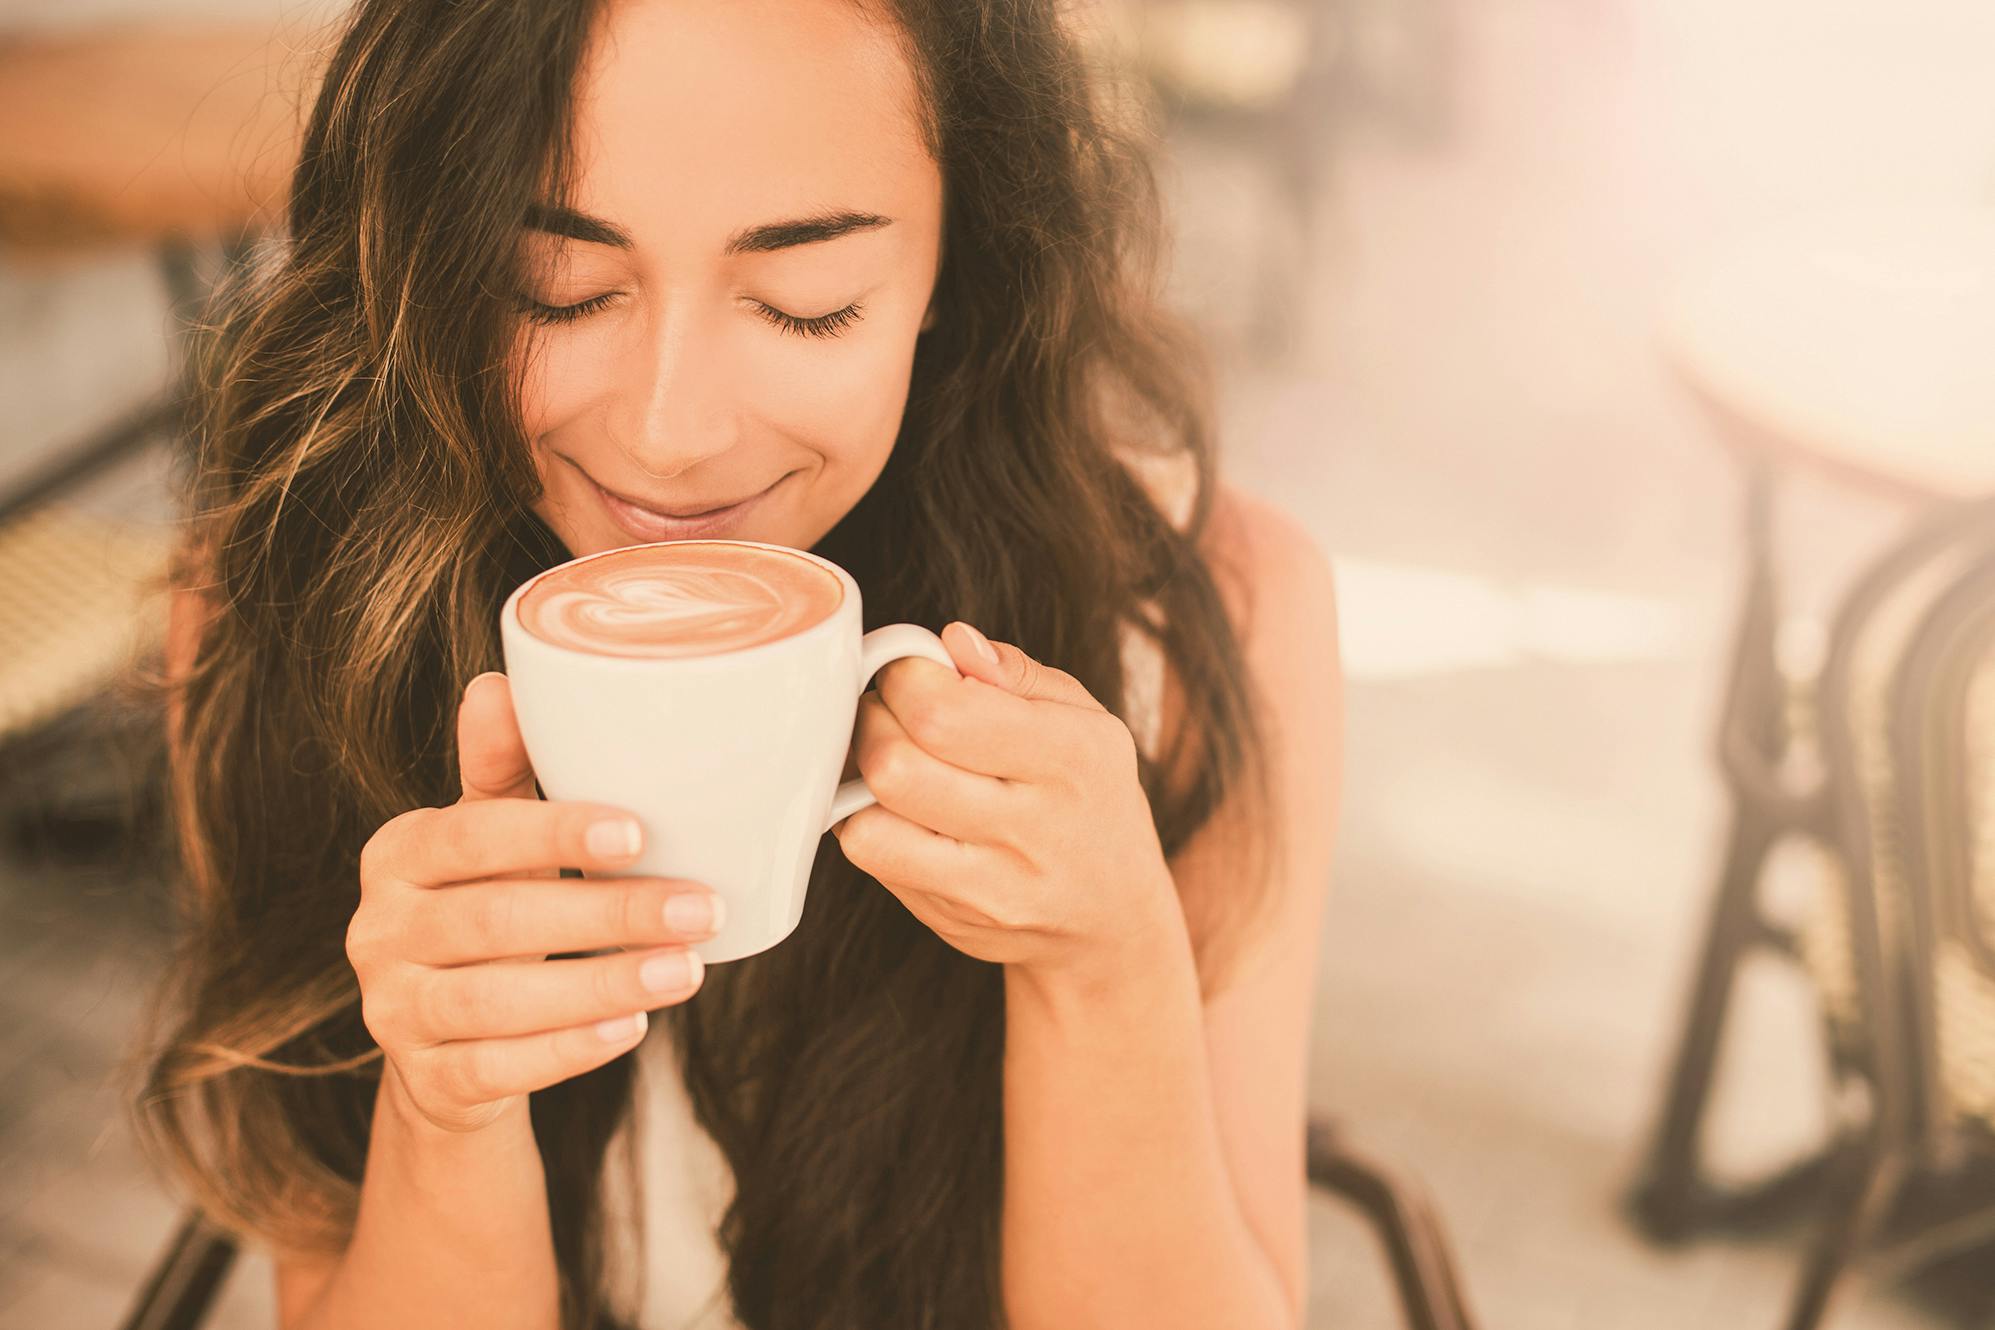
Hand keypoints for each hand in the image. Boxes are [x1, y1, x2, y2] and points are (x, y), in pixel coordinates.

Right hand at [347, 672, 723, 1133]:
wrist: (447, 1044)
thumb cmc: (490, 907)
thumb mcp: (494, 839)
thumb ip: (502, 769)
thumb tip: (499, 681)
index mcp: (398, 853)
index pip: (472, 835)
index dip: (553, 832)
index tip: (640, 831)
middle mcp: (379, 930)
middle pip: (497, 921)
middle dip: (608, 915)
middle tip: (700, 908)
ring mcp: (392, 1011)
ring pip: (498, 1001)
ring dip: (603, 985)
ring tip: (687, 970)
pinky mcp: (424, 1080)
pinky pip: (497, 1068)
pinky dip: (569, 1050)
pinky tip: (632, 1029)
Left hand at [831, 623, 1179, 983]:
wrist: (1113, 919)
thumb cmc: (1090, 799)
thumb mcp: (1086, 722)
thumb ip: (1017, 674)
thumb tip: (952, 641)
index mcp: (1072, 757)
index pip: (943, 711)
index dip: (905, 677)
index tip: (913, 672)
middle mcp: (1034, 827)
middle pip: (894, 765)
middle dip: (872, 720)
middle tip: (891, 712)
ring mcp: (991, 885)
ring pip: (869, 821)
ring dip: (860, 776)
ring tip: (891, 758)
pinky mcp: (950, 919)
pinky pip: (872, 858)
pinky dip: (864, 820)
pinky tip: (895, 807)